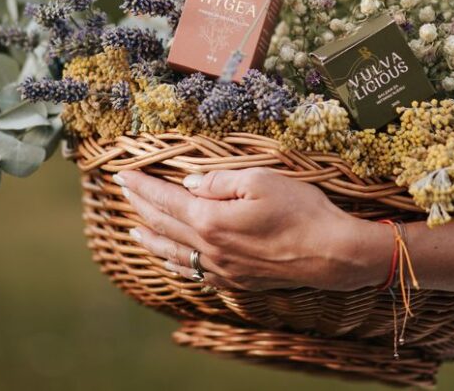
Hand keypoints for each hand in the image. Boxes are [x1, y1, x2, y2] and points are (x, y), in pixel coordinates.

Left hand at [116, 167, 389, 290]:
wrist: (331, 253)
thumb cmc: (301, 211)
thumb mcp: (260, 180)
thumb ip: (219, 180)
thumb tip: (190, 182)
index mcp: (211, 220)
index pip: (166, 199)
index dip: (142, 185)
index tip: (122, 172)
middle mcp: (210, 248)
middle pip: (164, 225)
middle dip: (140, 205)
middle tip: (123, 189)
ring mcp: (223, 268)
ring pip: (174, 253)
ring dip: (151, 237)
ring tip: (133, 228)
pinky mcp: (237, 280)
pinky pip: (194, 272)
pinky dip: (175, 263)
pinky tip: (170, 259)